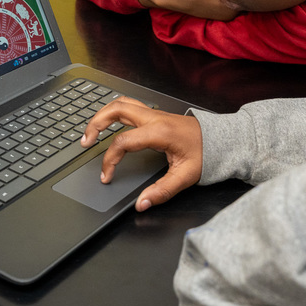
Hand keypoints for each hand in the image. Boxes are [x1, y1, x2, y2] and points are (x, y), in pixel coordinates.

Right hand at [80, 97, 202, 210]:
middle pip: (115, 110)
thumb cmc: (207, 153)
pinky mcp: (156, 115)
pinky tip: (109, 123)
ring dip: (103, 114)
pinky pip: (129, 106)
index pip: (123, 142)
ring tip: (91, 130)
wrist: (221, 139)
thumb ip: (162, 191)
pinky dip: (114, 112)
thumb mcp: (186, 177)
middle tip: (85, 141)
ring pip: (121, 103)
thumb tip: (142, 203)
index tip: (107, 176)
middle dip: (95, 124)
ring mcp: (154, 113)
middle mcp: (154, 118)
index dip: (110, 160)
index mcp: (159, 132)